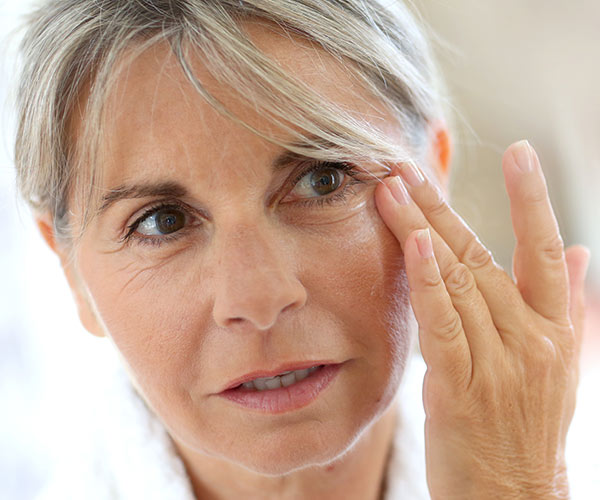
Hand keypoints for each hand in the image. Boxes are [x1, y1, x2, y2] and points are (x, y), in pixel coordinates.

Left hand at [374, 141, 590, 498]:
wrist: (515, 495)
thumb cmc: (527, 425)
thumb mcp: (560, 364)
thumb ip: (565, 303)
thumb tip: (577, 251)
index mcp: (553, 327)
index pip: (542, 248)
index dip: (532, 198)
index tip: (520, 152)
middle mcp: (530, 337)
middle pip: (480, 254)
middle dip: (441, 205)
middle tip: (408, 166)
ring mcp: (498, 362)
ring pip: (456, 280)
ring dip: (422, 228)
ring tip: (392, 190)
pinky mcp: (462, 387)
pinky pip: (444, 324)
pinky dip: (429, 282)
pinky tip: (415, 245)